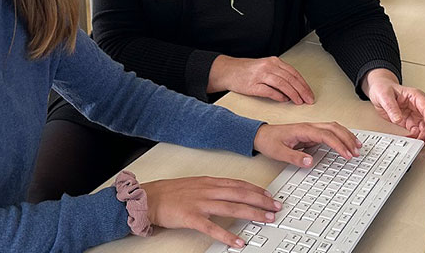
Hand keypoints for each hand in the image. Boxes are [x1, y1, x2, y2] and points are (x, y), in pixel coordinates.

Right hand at [143, 176, 280, 248]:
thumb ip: (212, 188)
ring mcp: (200, 203)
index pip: (238, 183)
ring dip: (252, 213)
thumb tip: (229, 193)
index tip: (270, 195)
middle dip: (261, 200)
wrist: (149, 198)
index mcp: (209, 181)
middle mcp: (207, 190)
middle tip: (276, 207)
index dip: (256, 189)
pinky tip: (238, 242)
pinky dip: (227, 235)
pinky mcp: (191, 217)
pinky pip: (213, 227)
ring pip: (232, 207)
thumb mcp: (195, 185)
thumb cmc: (170, 193)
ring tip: (266, 219)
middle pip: (240, 193)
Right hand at [208, 55, 314, 104]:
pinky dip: (278, 96)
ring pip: (282, 84)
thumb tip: (294, 87)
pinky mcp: (252, 85)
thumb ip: (279, 75)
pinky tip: (284, 100)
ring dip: (293, 94)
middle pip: (290, 79)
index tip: (309, 93)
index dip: (303, 84)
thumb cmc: (247, 71)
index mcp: (273, 61)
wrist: (228, 71)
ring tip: (298, 102)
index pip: (293, 73)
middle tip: (308, 100)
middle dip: (302, 90)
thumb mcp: (266, 68)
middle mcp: (268, 66)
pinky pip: (269, 91)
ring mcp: (260, 75)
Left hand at [253, 122, 360, 166]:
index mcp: (303, 130)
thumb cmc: (269, 141)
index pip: (326, 135)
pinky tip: (346, 143)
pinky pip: (330, 132)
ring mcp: (311, 129)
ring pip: (334, 128)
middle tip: (356, 152)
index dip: (339, 144)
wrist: (261, 135)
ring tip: (357, 147)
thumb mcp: (279, 152)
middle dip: (347, 139)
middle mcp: (309, 126)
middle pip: (334, 128)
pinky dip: (340, 136)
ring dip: (346, 136)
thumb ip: (295, 157)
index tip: (347, 154)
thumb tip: (311, 162)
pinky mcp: (311, 133)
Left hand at [361, 69, 424, 149]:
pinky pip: (417, 132)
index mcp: (416, 97)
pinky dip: (416, 138)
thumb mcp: (385, 95)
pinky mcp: (410, 122)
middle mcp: (418, 106)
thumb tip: (398, 118)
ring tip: (420, 145)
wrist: (378, 90)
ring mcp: (415, 115)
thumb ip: (391, 107)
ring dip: (424, 137)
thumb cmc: (383, 88)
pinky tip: (412, 141)